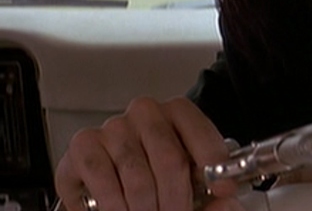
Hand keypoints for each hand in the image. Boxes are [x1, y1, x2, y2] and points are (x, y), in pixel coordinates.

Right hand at [54, 96, 235, 210]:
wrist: (115, 172)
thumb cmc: (157, 171)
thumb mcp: (189, 179)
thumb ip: (212, 194)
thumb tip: (226, 203)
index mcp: (178, 112)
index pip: (201, 132)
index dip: (214, 164)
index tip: (224, 190)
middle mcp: (145, 112)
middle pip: (170, 161)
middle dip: (177, 200)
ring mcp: (113, 127)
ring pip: (138, 178)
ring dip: (146, 209)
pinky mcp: (84, 144)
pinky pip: (103, 182)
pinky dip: (115, 207)